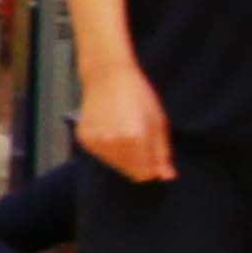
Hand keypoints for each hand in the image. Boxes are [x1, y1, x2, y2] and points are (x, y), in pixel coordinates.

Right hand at [80, 62, 173, 184]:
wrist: (107, 76)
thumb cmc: (138, 95)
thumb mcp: (158, 122)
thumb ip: (162, 153)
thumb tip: (167, 176)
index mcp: (135, 139)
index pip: (144, 174)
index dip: (152, 168)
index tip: (154, 156)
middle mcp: (113, 144)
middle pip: (129, 171)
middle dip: (138, 162)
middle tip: (140, 138)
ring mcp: (96, 142)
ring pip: (114, 164)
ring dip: (123, 155)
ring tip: (125, 131)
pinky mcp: (84, 139)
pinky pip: (101, 154)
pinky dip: (108, 148)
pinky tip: (111, 129)